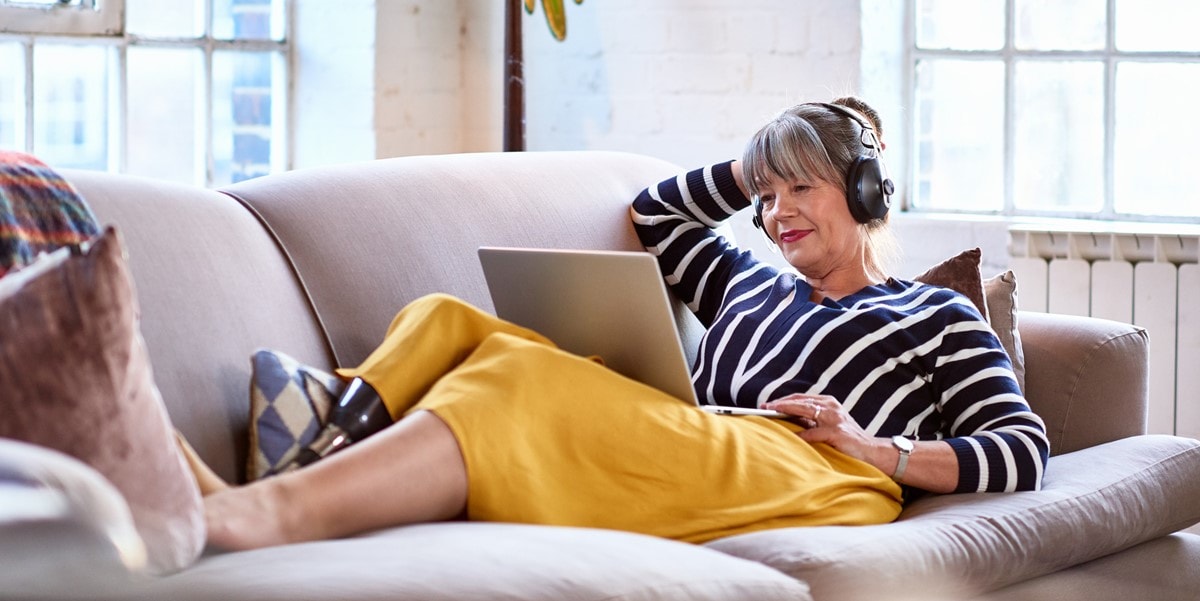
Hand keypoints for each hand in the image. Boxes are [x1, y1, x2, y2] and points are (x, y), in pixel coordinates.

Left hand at [762, 394, 884, 464]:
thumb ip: (810, 421)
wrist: (873, 452)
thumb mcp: (827, 426)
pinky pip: (815, 433)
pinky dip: (802, 435)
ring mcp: (835, 419)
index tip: (767, 404)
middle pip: (801, 401)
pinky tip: (790, 437)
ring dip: (787, 410)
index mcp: (828, 403)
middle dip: (781, 403)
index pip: (801, 398)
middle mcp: (831, 407)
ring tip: (772, 413)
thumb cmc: (847, 440)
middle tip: (764, 407)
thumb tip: (786, 420)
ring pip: (806, 410)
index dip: (783, 400)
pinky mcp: (838, 433)